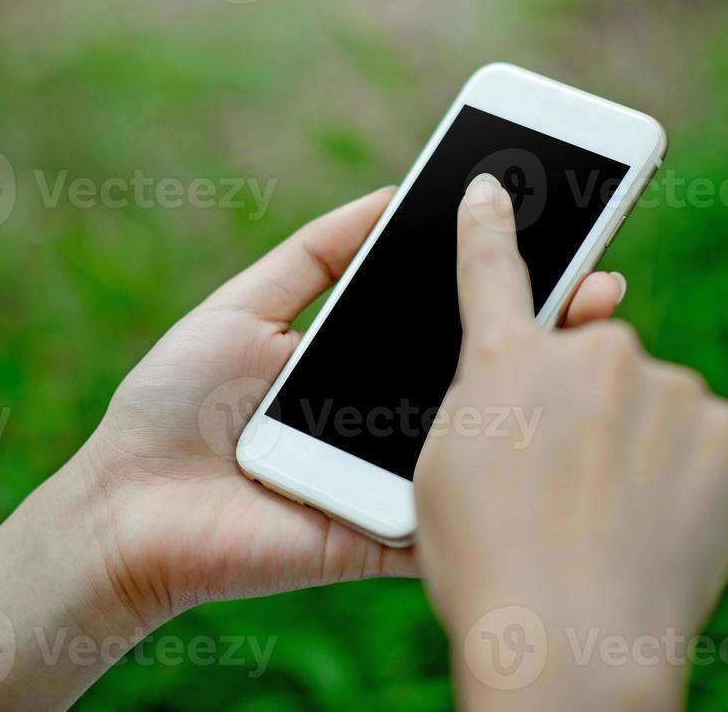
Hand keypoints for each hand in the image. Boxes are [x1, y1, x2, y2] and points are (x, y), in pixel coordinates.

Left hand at [70, 186, 628, 622]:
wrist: (124, 511)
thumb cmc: (170, 406)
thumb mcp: (240, 307)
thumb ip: (314, 255)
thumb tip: (390, 194)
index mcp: (360, 366)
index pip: (443, 318)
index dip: (497, 283)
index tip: (556, 235)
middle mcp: (384, 420)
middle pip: (475, 373)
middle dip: (543, 332)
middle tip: (603, 287)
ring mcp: (391, 478)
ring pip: (481, 439)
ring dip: (540, 396)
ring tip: (591, 344)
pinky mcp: (384, 533)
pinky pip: (453, 510)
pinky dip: (504, 480)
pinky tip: (554, 430)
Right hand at [414, 175, 727, 710]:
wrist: (575, 646)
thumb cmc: (486, 567)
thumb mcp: (440, 470)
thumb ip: (479, 396)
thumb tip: (520, 370)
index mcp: (506, 360)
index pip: (492, 270)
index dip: (489, 225)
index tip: (493, 188)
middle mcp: (591, 355)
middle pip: (594, 357)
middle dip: (585, 402)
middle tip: (568, 482)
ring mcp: (669, 391)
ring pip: (652, 403)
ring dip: (638, 442)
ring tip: (612, 522)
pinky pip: (704, 438)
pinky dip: (688, 473)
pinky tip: (659, 526)